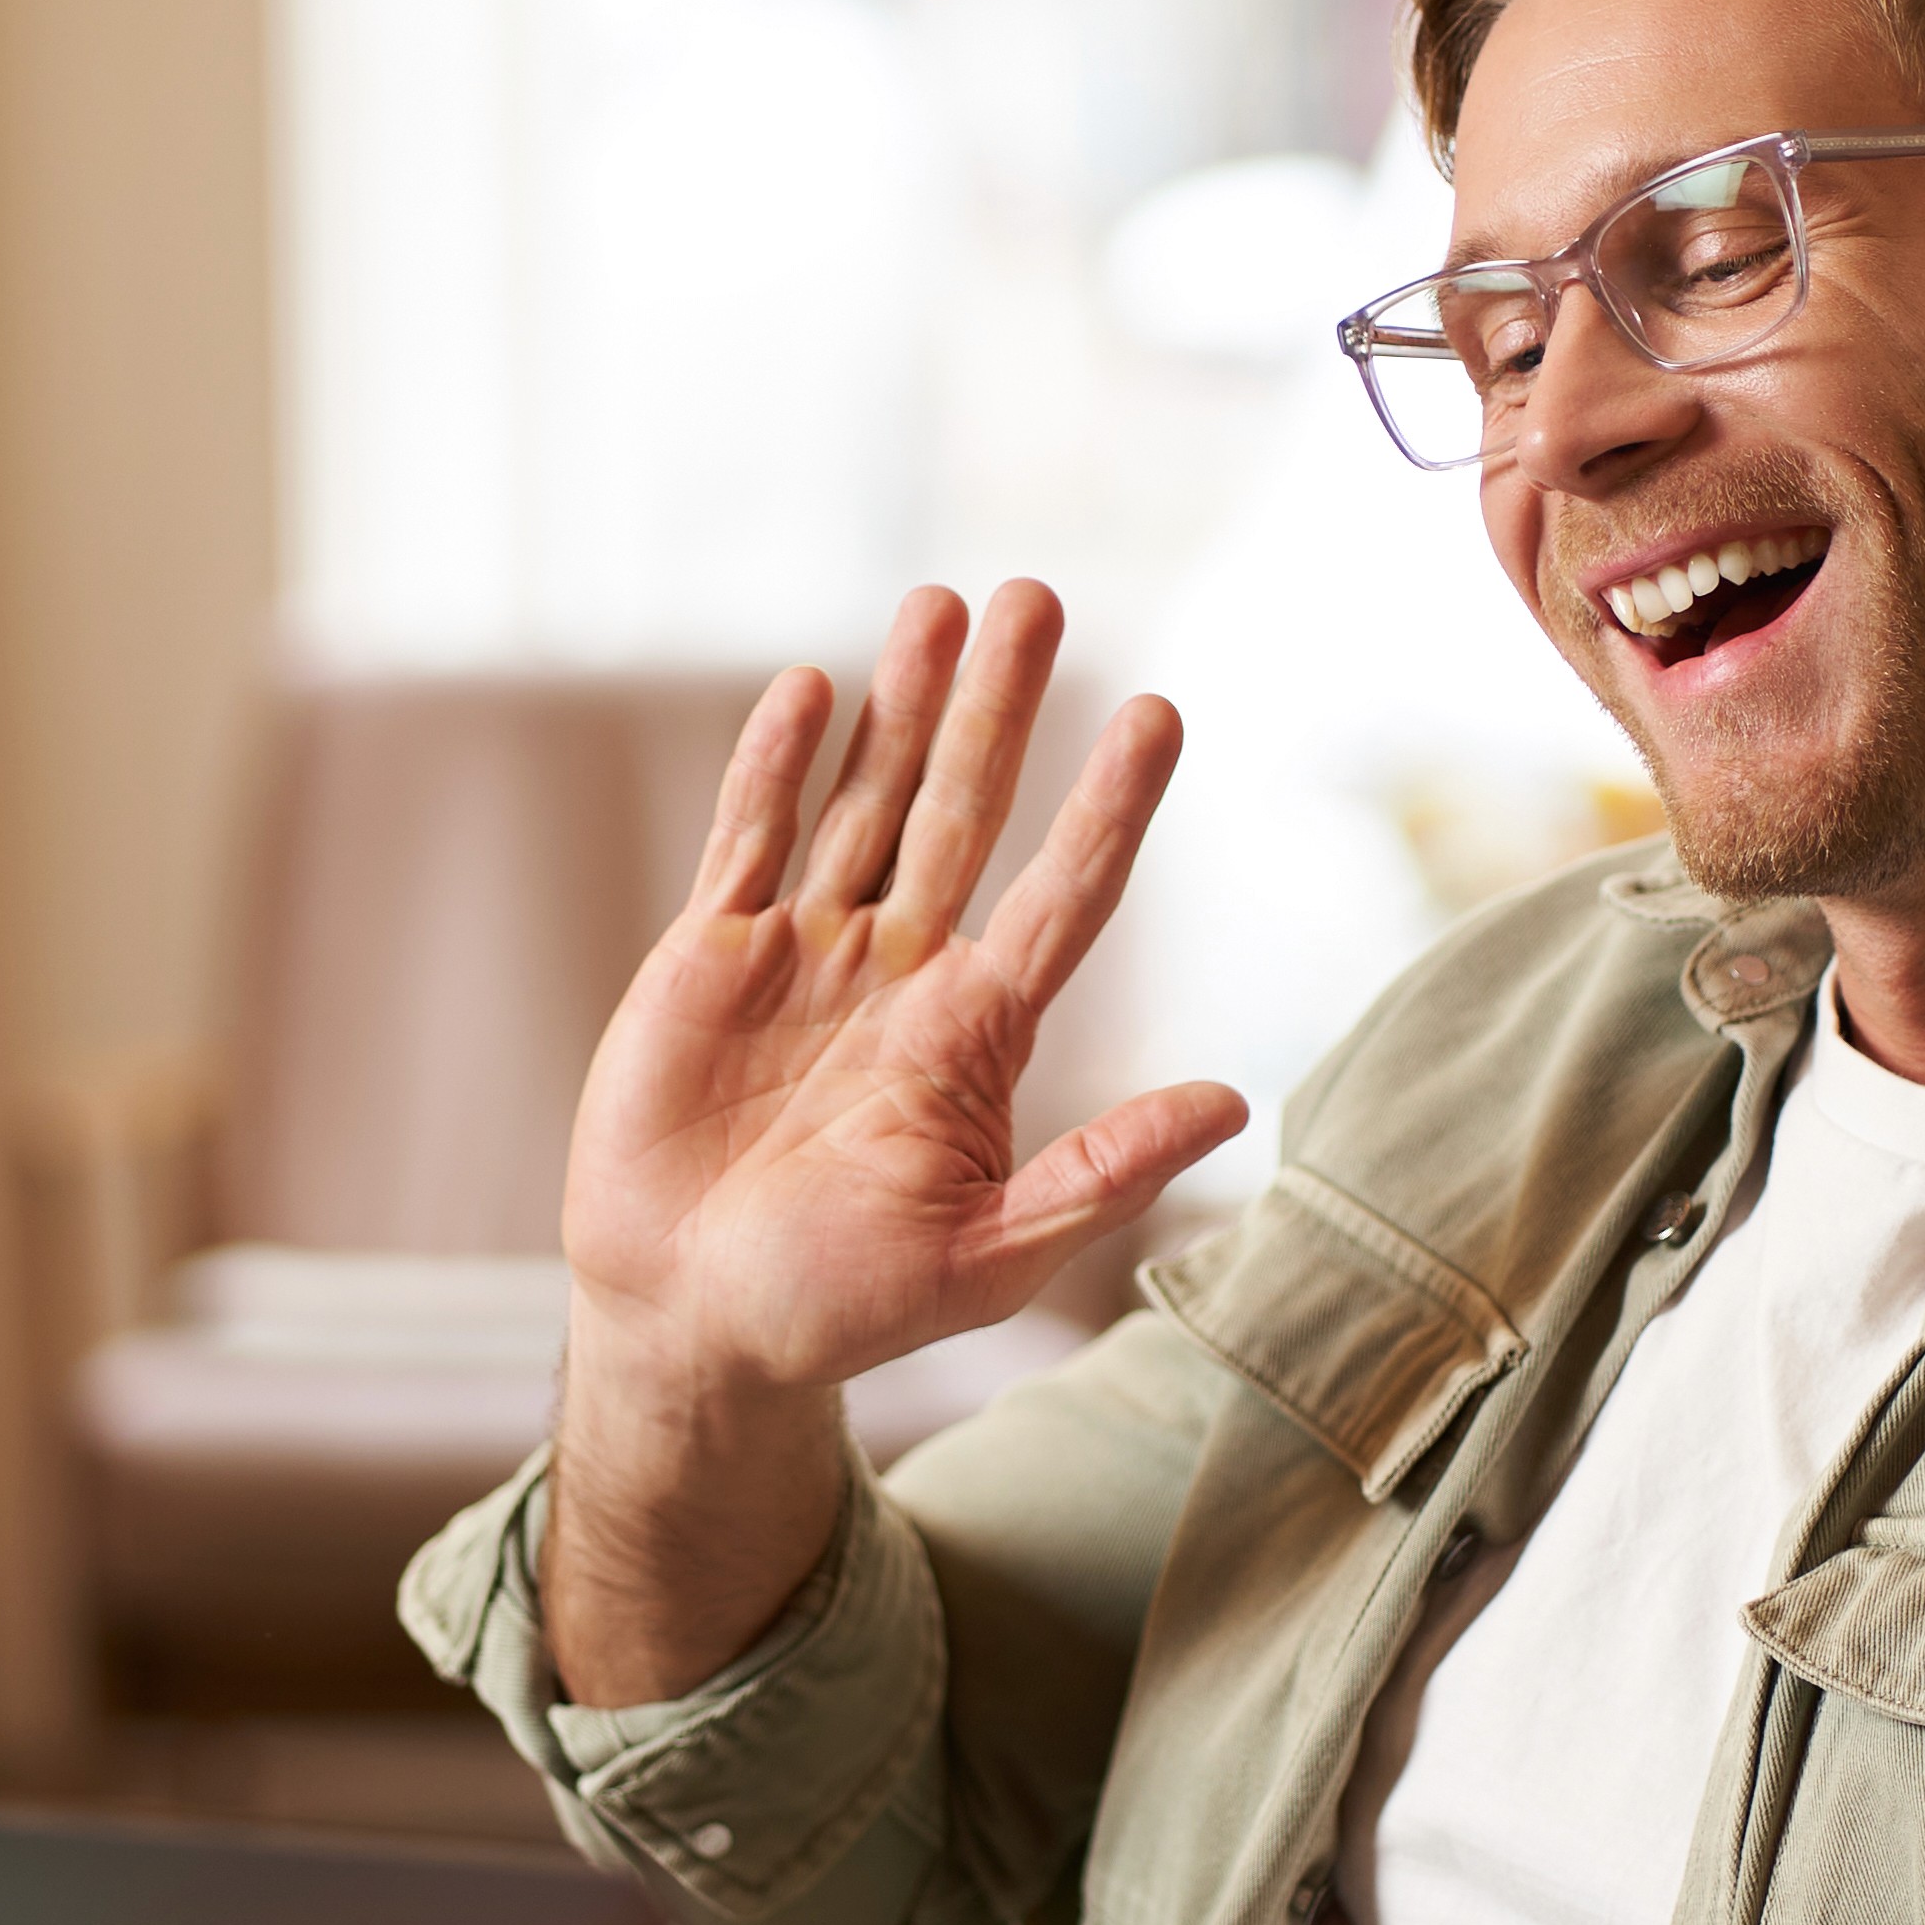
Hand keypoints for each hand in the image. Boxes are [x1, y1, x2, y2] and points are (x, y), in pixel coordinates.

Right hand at [547, 585, 1244, 1700]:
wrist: (692, 1327)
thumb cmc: (840, 1309)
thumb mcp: (987, 1259)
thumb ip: (1100, 1175)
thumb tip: (1233, 1104)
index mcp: (976, 1037)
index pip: (1063, 897)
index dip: (1108, 809)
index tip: (1160, 715)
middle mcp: (903, 975)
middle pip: (964, 813)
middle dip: (1001, 708)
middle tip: (1039, 596)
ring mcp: (806, 955)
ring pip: (865, 804)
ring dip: (902, 705)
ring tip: (940, 603)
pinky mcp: (710, 958)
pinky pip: (752, 841)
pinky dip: (778, 767)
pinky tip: (813, 689)